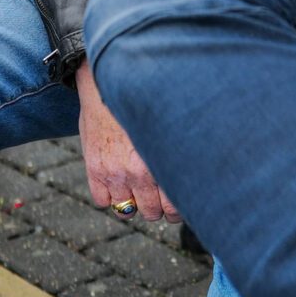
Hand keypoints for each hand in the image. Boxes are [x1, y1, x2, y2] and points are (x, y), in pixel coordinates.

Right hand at [76, 64, 177, 222]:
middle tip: (158, 200)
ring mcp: (114, 173)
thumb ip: (176, 151)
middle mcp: (138, 172)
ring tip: (137, 193)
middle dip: (157, 208)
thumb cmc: (142, 103)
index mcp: (161, 161)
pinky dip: (108, 197)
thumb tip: (201, 170)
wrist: (108, 84)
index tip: (179, 205)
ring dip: (134, 204)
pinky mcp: (94, 170)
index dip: (178, 209)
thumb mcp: (167, 125)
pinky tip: (116, 184)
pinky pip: (102, 201)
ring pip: (127, 211)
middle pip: (152, 212)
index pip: (175, 205)